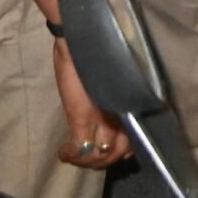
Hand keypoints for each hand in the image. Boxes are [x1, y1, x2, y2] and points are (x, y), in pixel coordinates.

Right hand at [51, 40, 132, 168]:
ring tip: (77, 154)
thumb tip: (119, 112)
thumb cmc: (96, 52)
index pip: (135, 141)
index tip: (114, 151)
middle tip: (91, 154)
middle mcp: (122, 113)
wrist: (81, 36)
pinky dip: (69, 154)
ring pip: (100, 156)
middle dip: (104, 160)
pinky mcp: (82, 115)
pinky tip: (62, 152)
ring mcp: (102, 116)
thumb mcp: (111, 80)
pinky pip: (78, 147)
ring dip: (86, 161)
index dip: (124, 152)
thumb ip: (116, 97)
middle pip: (118, 153)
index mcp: (131, 104)